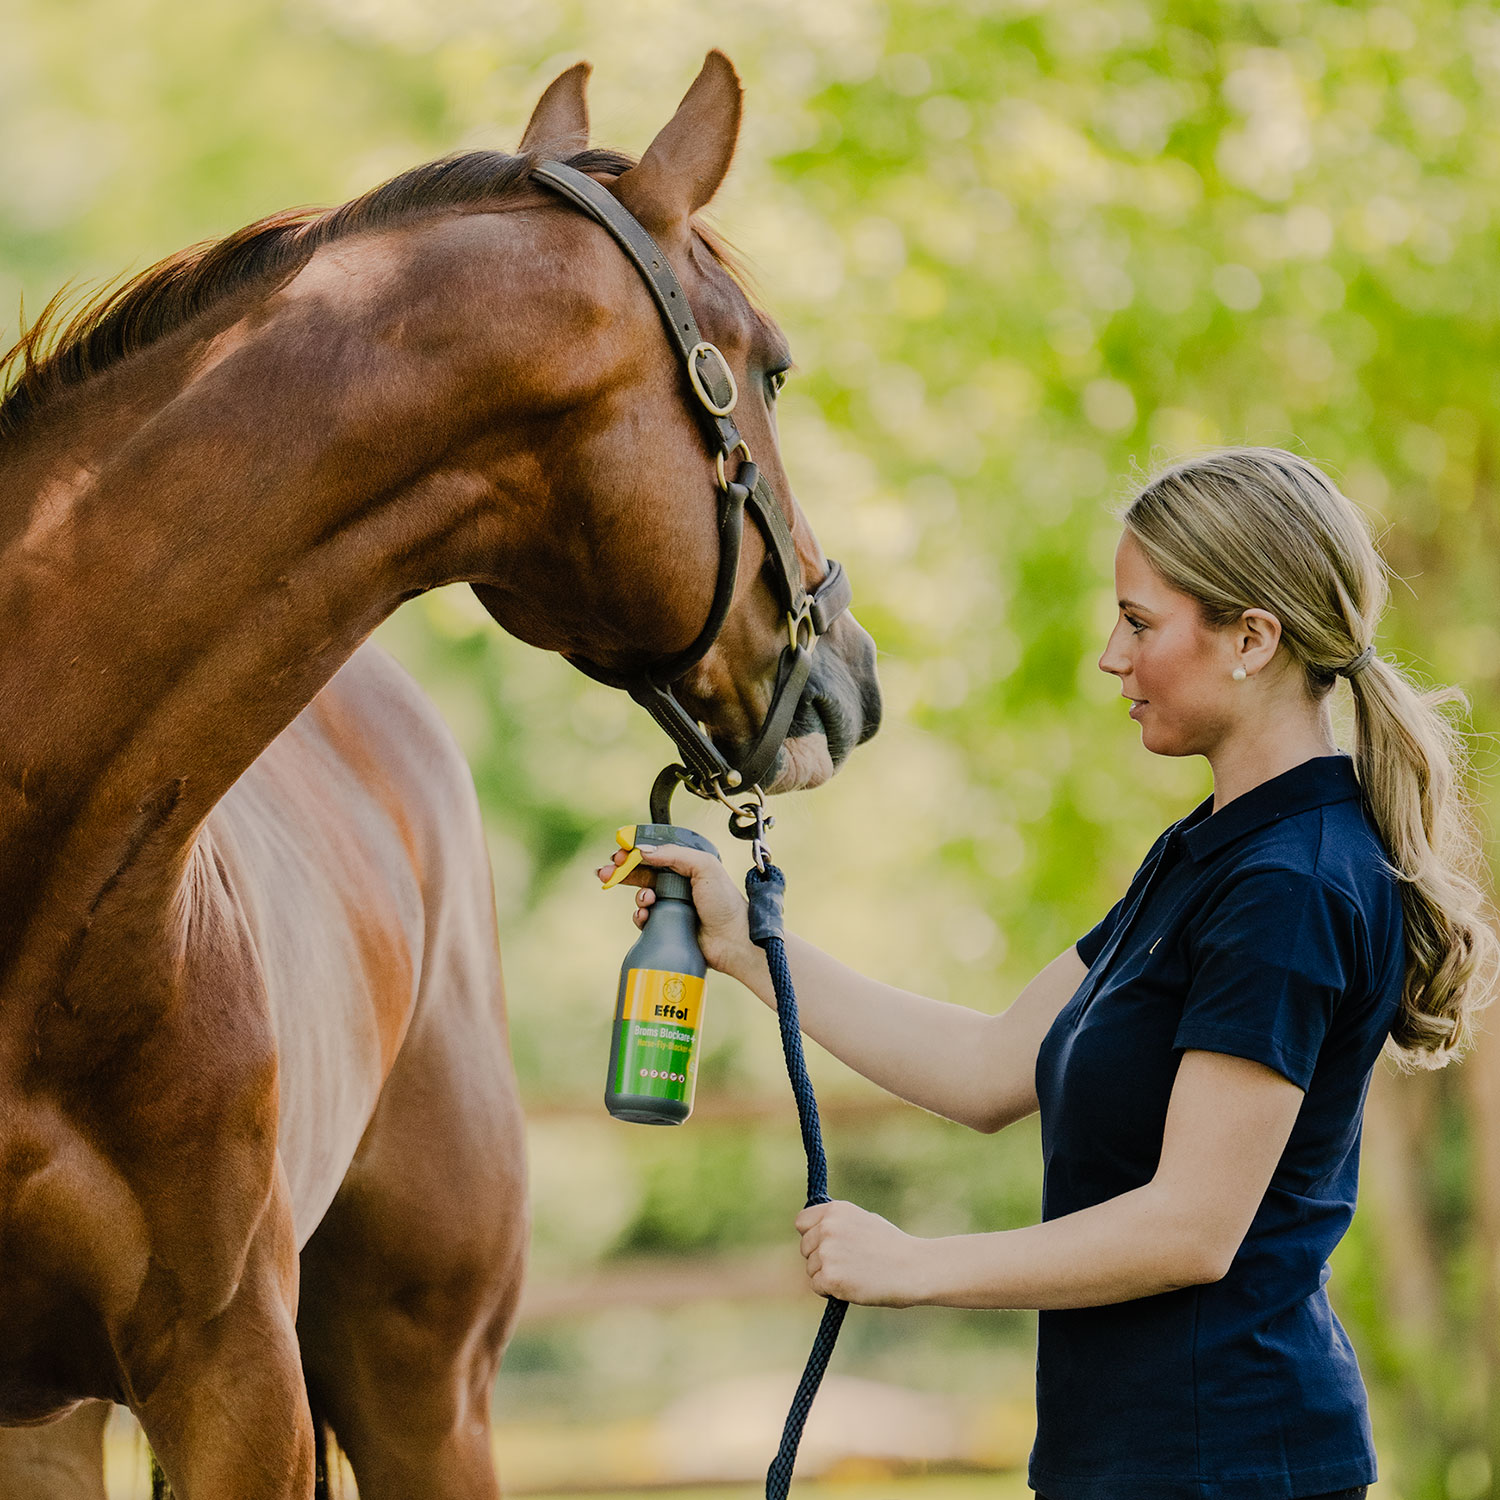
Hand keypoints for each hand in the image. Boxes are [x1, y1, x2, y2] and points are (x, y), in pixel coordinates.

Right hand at [596, 842, 757, 978]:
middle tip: (605, 873)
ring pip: (642, 896)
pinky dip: (640, 916)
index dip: (634, 853)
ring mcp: (672, 906)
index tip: (618, 853)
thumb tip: (643, 851)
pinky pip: (644, 919)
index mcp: (688, 866)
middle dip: (621, 872)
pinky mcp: (667, 927)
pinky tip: (644, 916)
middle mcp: (679, 884)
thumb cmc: (726, 903)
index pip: (655, 854)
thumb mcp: (705, 867)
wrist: (734, 941)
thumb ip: (675, 855)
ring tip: (646, 900)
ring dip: (637, 895)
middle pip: (642, 873)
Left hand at [795, 1200, 929, 1307]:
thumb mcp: (864, 1220)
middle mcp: (827, 1227)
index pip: (802, 1221)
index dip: (811, 1234)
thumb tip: (817, 1232)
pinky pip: (817, 1286)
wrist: (913, 1268)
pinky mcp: (830, 1277)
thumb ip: (838, 1224)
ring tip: (854, 1275)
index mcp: (836, 1210)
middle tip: (846, 1265)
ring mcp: (827, 1252)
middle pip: (805, 1247)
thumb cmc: (893, 1246)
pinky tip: (851, 1286)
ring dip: (826, 1275)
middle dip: (819, 1258)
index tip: (822, 1245)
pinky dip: (830, 1291)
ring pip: (811, 1269)